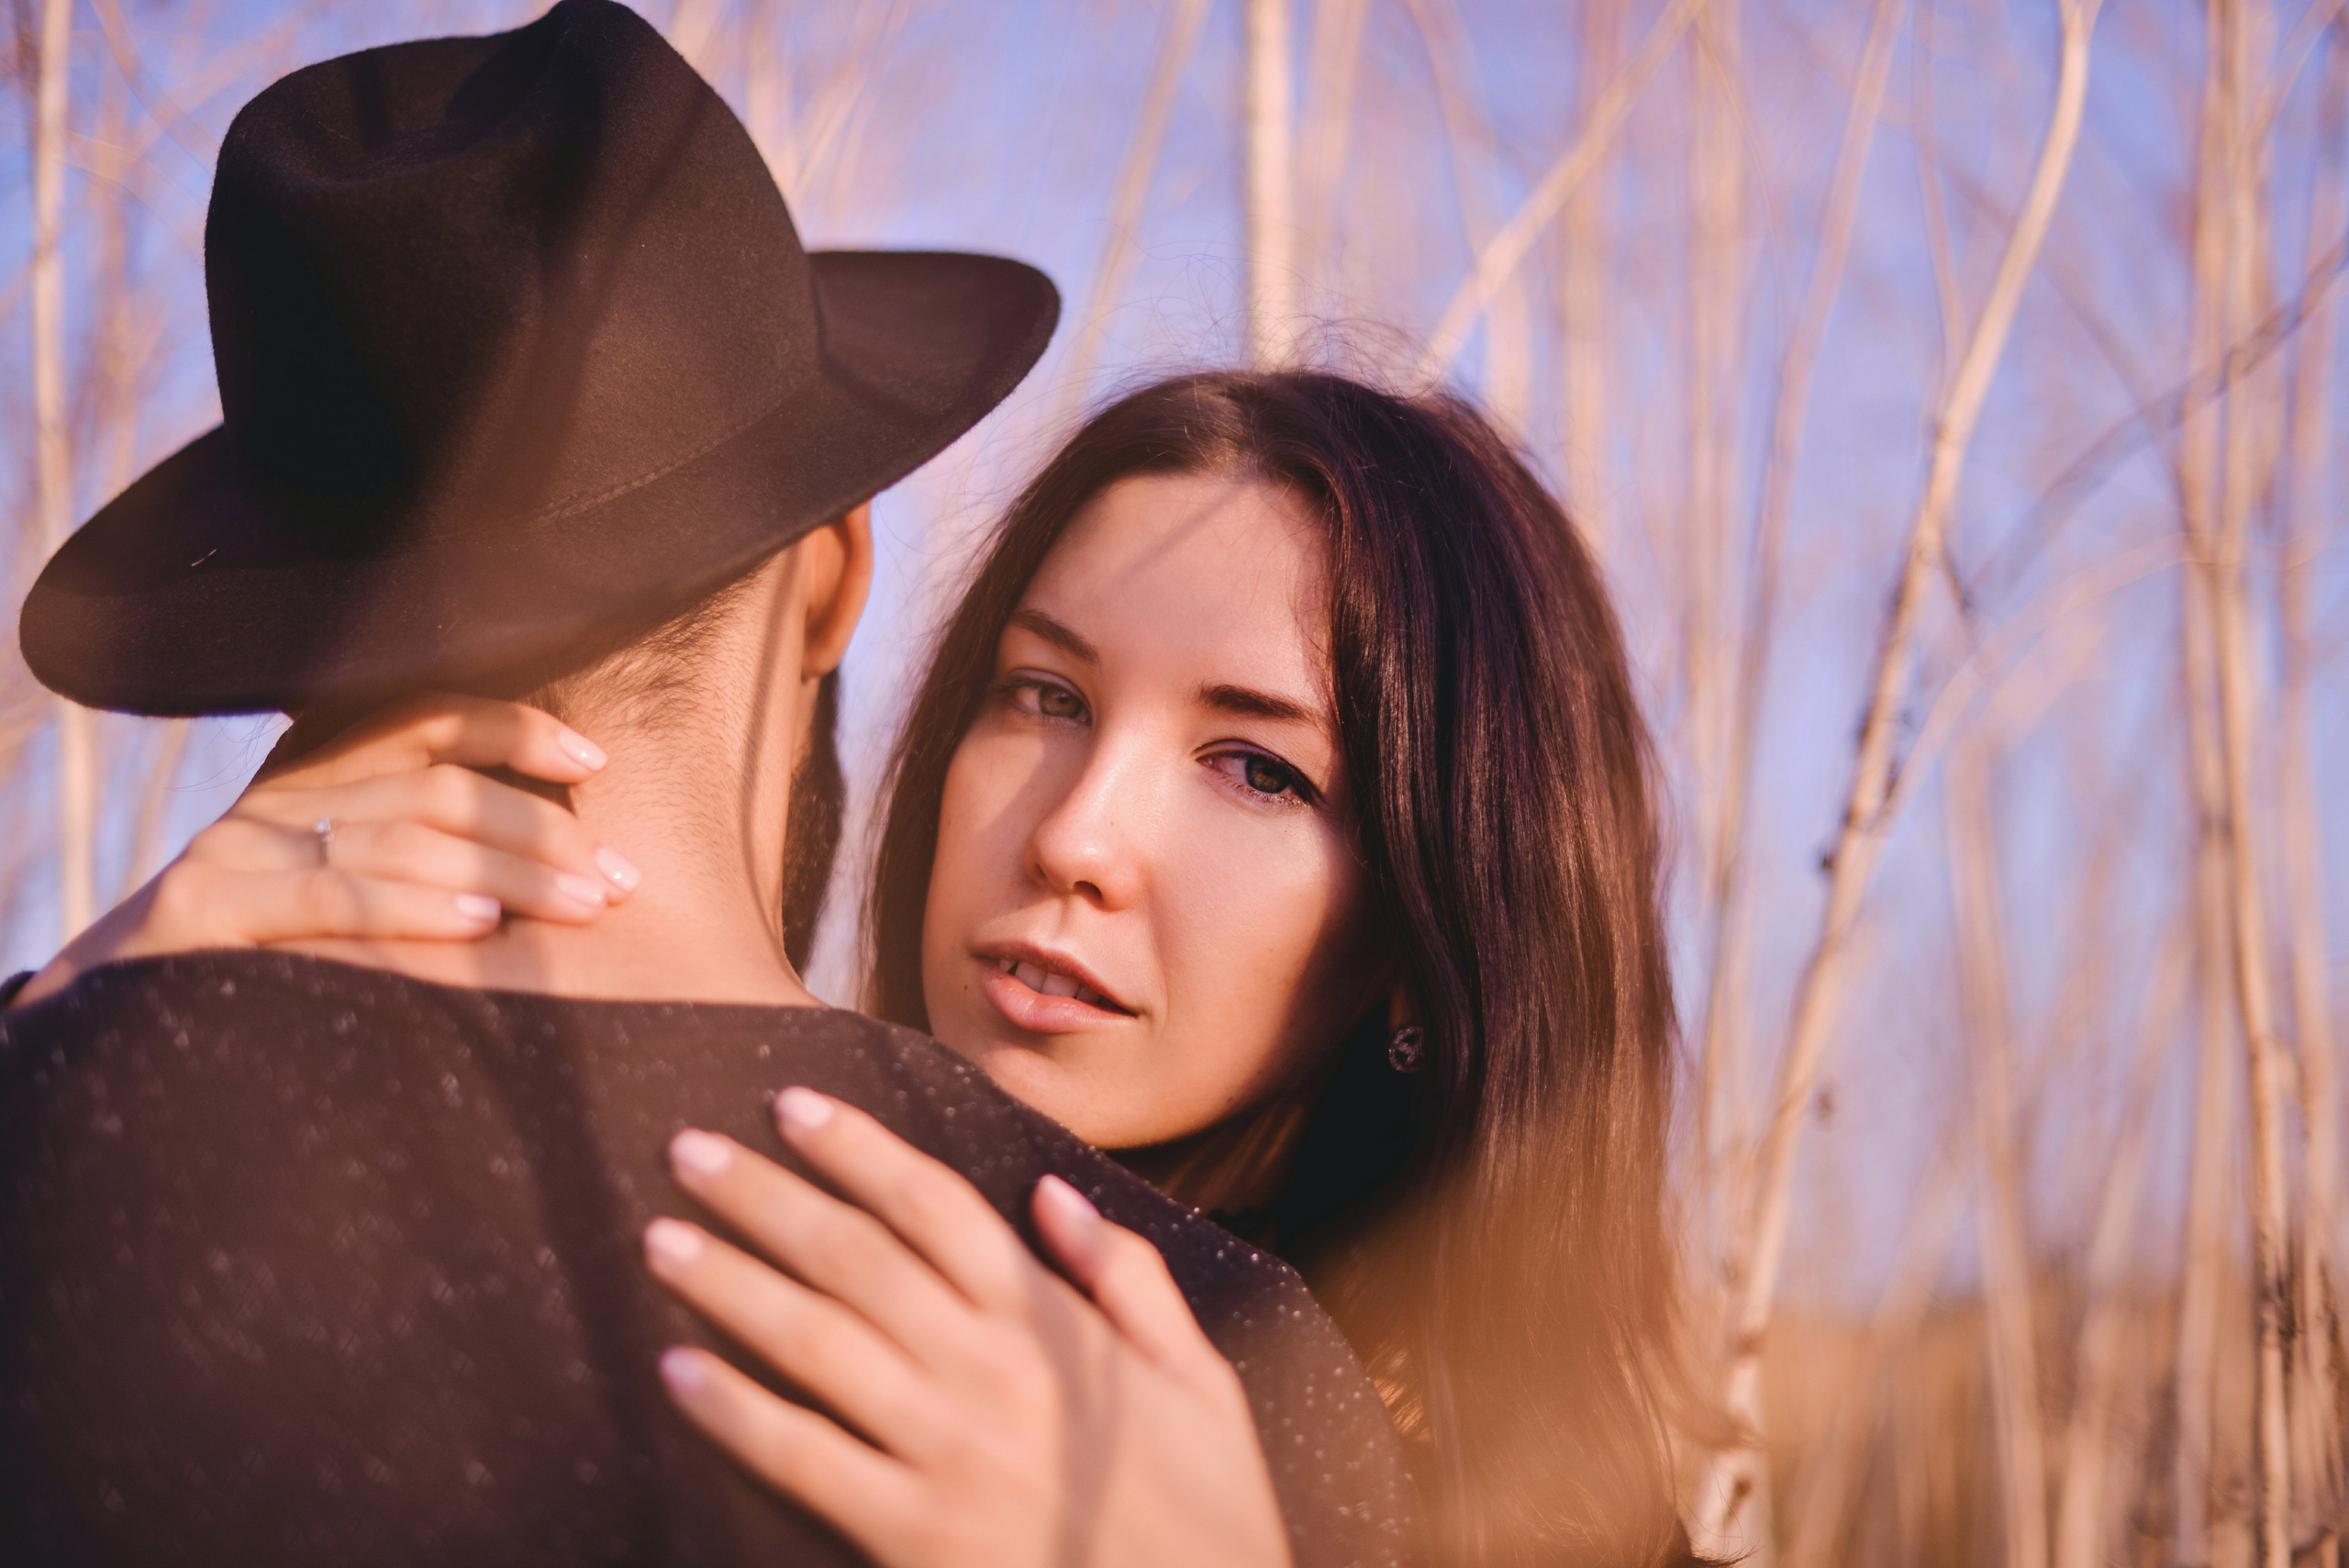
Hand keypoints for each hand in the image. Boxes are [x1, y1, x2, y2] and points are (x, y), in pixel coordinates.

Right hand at [15, 694, 636, 1006]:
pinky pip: (337, 894)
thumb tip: (562, 864)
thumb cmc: (268, 963)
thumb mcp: (344, 893)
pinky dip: (418, 905)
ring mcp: (239, 846)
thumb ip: (417, 856)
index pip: (427, 718)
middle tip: (621, 880)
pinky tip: (483, 923)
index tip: (598, 763)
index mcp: (314, 774)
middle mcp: (279, 796)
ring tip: (586, 906)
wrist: (109, 1024)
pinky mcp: (207, 908)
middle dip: (544, 831)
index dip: (517, 731)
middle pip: (438, 786)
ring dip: (513, 871)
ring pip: (405, 835)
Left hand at [646, 1091, 1294, 1567]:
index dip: (858, 1148)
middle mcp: (995, 1374)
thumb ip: (1128, 1277)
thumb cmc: (1209, 1514)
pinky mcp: (916, 1537)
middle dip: (764, 1195)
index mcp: (1055, 1328)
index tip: (791, 1104)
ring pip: (816, 1342)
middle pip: (856, 1256)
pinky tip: (675, 1372)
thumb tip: (1051, 1193)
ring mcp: (949, 1456)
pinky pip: (805, 1460)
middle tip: (688, 1150)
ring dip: (731, 1283)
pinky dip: (734, 1414)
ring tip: (662, 1239)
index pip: (937, 1206)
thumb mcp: (1201, 1381)